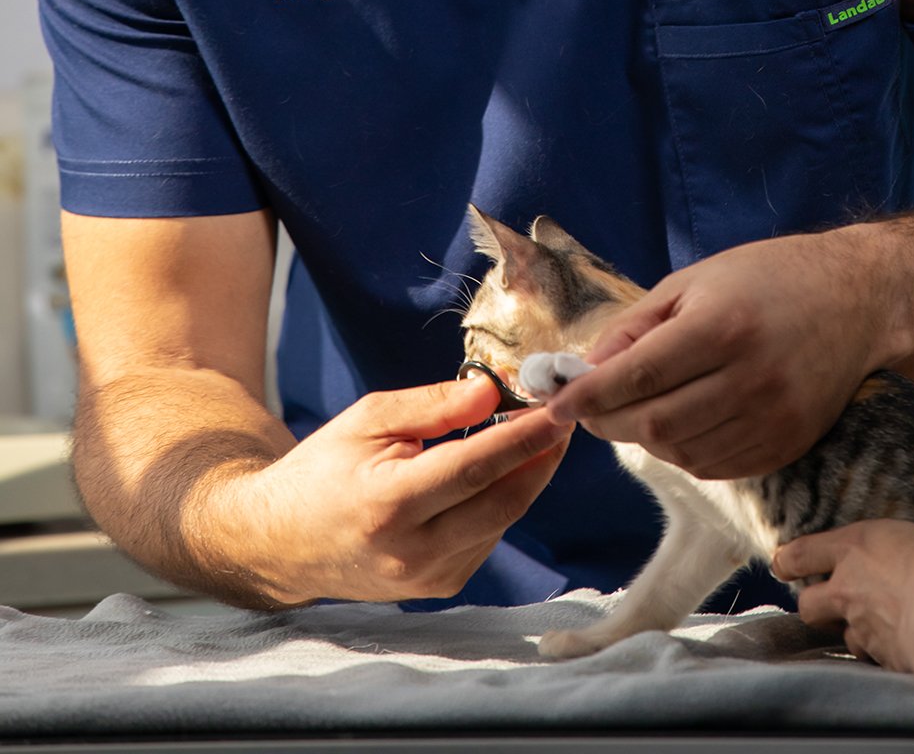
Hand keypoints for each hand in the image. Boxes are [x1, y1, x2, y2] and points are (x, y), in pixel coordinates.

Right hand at [220, 375, 571, 603]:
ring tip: (529, 435)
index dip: (523, 437)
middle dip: (541, 458)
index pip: (474, 468)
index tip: (559, 408)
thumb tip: (492, 392)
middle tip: (563, 417)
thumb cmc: (324, 468)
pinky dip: (500, 501)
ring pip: (501, 521)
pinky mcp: (440, 588)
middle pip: (502, 502)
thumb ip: (433, 406)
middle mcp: (412, 552)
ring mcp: (428, 579)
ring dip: (524, 477)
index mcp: (388, 505)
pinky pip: (488, 537)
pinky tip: (494, 472)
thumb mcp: (368, 419)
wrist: (283, 543)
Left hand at [544, 233, 886, 476]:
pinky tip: (675, 425)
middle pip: (654, 423)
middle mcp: (750, 377)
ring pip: (682, 452)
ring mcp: (774, 417)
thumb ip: (637, 327)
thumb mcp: (694, 281)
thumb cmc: (768, 278)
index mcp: (721, 326)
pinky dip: (683, 452)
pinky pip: (716, 465)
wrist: (857, 298)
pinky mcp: (789, 443)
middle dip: (608, 421)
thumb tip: (587, 369)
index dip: (587, 396)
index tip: (555, 404)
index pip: (636, 377)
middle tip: (588, 409)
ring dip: (643, 438)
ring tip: (633, 412)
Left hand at [775, 517, 913, 667]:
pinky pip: (876, 660)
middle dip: (814, 605)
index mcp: (854, 549)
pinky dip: (885, 655)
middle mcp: (849, 591)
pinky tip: (903, 648)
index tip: (781, 563)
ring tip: (876, 626)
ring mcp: (863, 631)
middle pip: (808, 605)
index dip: (789, 560)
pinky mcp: (883, 660)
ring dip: (856, 633)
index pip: (802, 554)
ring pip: (843, 638)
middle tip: (826, 602)